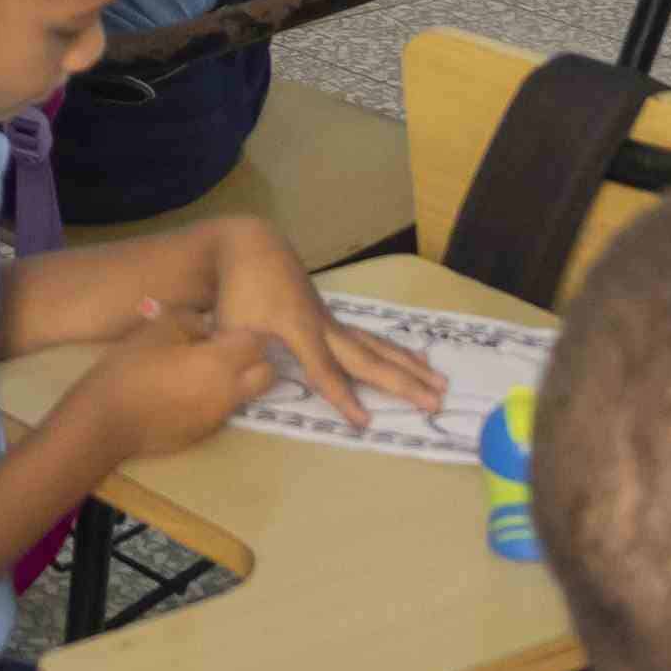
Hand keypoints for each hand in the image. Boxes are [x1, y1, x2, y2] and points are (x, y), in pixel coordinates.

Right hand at [75, 301, 273, 455]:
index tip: (230, 329)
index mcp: (221, 362)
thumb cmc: (130, 369)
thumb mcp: (157, 329)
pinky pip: (222, 412)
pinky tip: (184, 393)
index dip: (247, 332)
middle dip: (257, 360)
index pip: (258, 343)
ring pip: (247, 396)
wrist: (106, 421)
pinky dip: (215, 400)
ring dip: (237, 381)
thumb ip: (191, 322)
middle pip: (268, 376)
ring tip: (204, 371)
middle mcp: (228, 392)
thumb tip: (207, 330)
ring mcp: (218, 418)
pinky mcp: (203, 434)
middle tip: (230, 351)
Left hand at [189, 224, 438, 432]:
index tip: (366, 421)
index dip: (344, 397)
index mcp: (299, 330)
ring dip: (410, 367)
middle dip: (403, 383)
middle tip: (436, 403)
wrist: (252, 248)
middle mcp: (325, 326)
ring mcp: (333, 321)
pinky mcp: (334, 320)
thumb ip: (238, 358)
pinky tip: (419, 359)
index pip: (325, 370)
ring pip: (378, 346)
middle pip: (369, 358)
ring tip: (441, 384)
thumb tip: (250, 382)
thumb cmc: (238, 291)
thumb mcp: (229, 326)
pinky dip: (398, 351)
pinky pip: (372, 339)